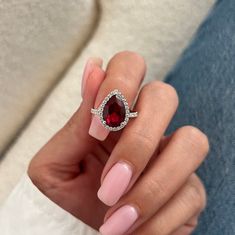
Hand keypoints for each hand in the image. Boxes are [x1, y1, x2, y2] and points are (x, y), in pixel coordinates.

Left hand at [28, 51, 208, 234]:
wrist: (92, 228)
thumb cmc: (72, 193)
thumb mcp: (57, 164)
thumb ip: (75, 125)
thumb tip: (93, 69)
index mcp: (116, 113)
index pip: (129, 65)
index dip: (118, 85)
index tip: (97, 129)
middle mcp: (148, 124)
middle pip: (164, 95)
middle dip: (138, 141)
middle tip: (110, 183)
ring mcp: (173, 153)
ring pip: (192, 141)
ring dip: (152, 185)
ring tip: (116, 216)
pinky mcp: (190, 187)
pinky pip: (191, 193)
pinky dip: (158, 219)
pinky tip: (131, 231)